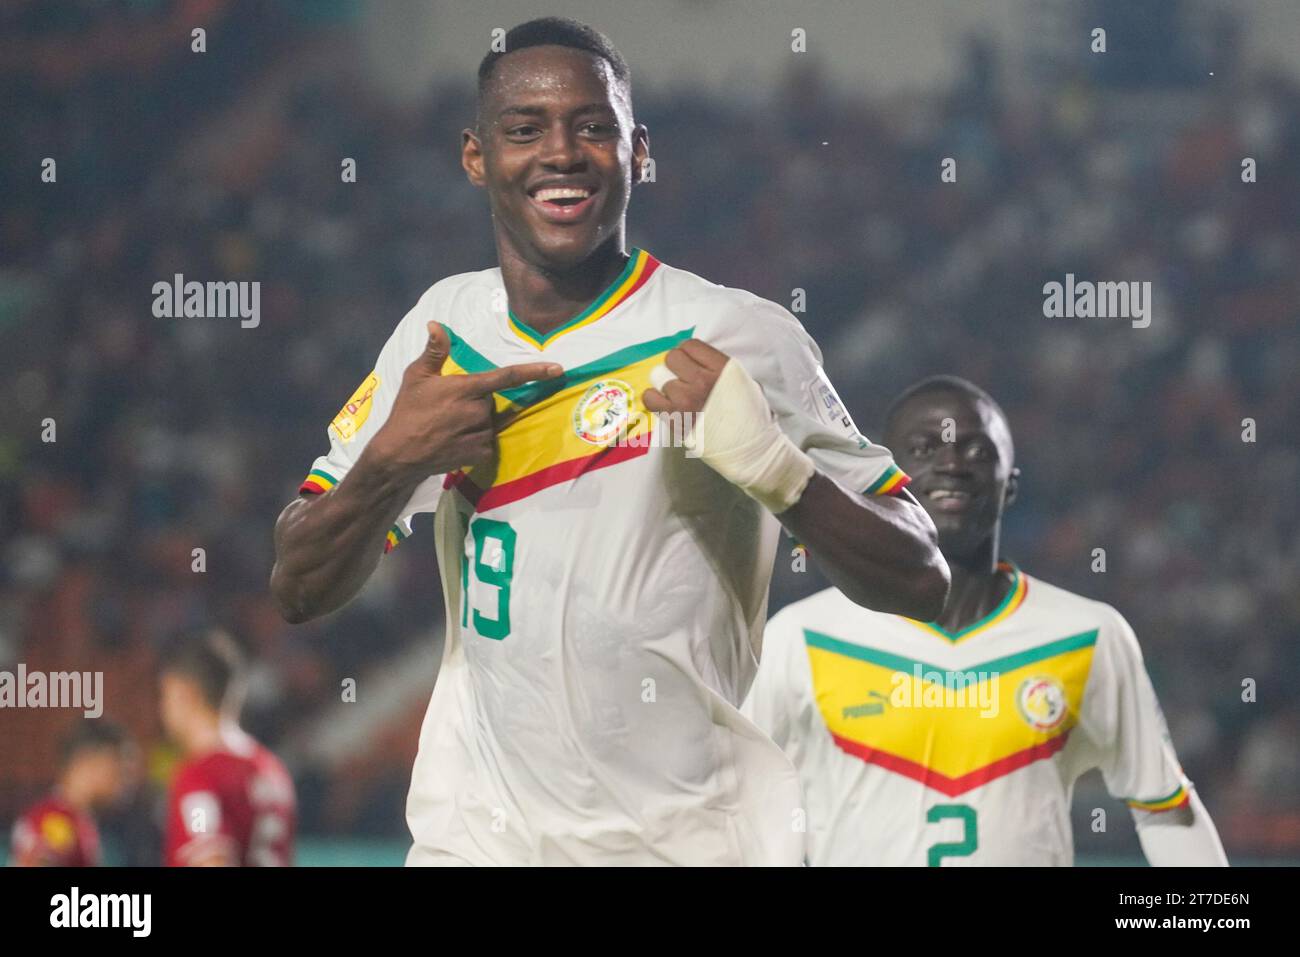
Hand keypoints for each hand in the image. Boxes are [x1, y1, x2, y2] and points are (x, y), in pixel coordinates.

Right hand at [370, 321, 562, 479]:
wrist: (399, 453)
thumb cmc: (407, 411)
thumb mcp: (417, 376)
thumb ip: (434, 351)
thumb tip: (436, 324)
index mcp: (466, 388)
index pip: (507, 376)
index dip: (534, 372)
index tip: (557, 369)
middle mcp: (478, 410)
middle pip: (491, 401)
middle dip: (476, 402)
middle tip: (448, 409)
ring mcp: (480, 433)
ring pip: (489, 422)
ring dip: (475, 422)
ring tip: (449, 427)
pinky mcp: (480, 454)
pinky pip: (486, 443)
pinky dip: (475, 442)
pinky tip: (455, 442)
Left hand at [645, 338, 813, 513]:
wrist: (750, 451)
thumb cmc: (752, 419)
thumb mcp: (746, 382)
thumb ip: (721, 370)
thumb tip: (699, 362)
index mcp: (723, 368)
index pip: (690, 345)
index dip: (687, 353)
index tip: (688, 363)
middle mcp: (703, 380)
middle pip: (672, 358)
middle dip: (674, 367)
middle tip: (681, 379)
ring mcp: (686, 399)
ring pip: (659, 377)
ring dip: (665, 385)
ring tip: (676, 396)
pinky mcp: (675, 418)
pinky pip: (650, 398)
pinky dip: (653, 398)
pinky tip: (664, 403)